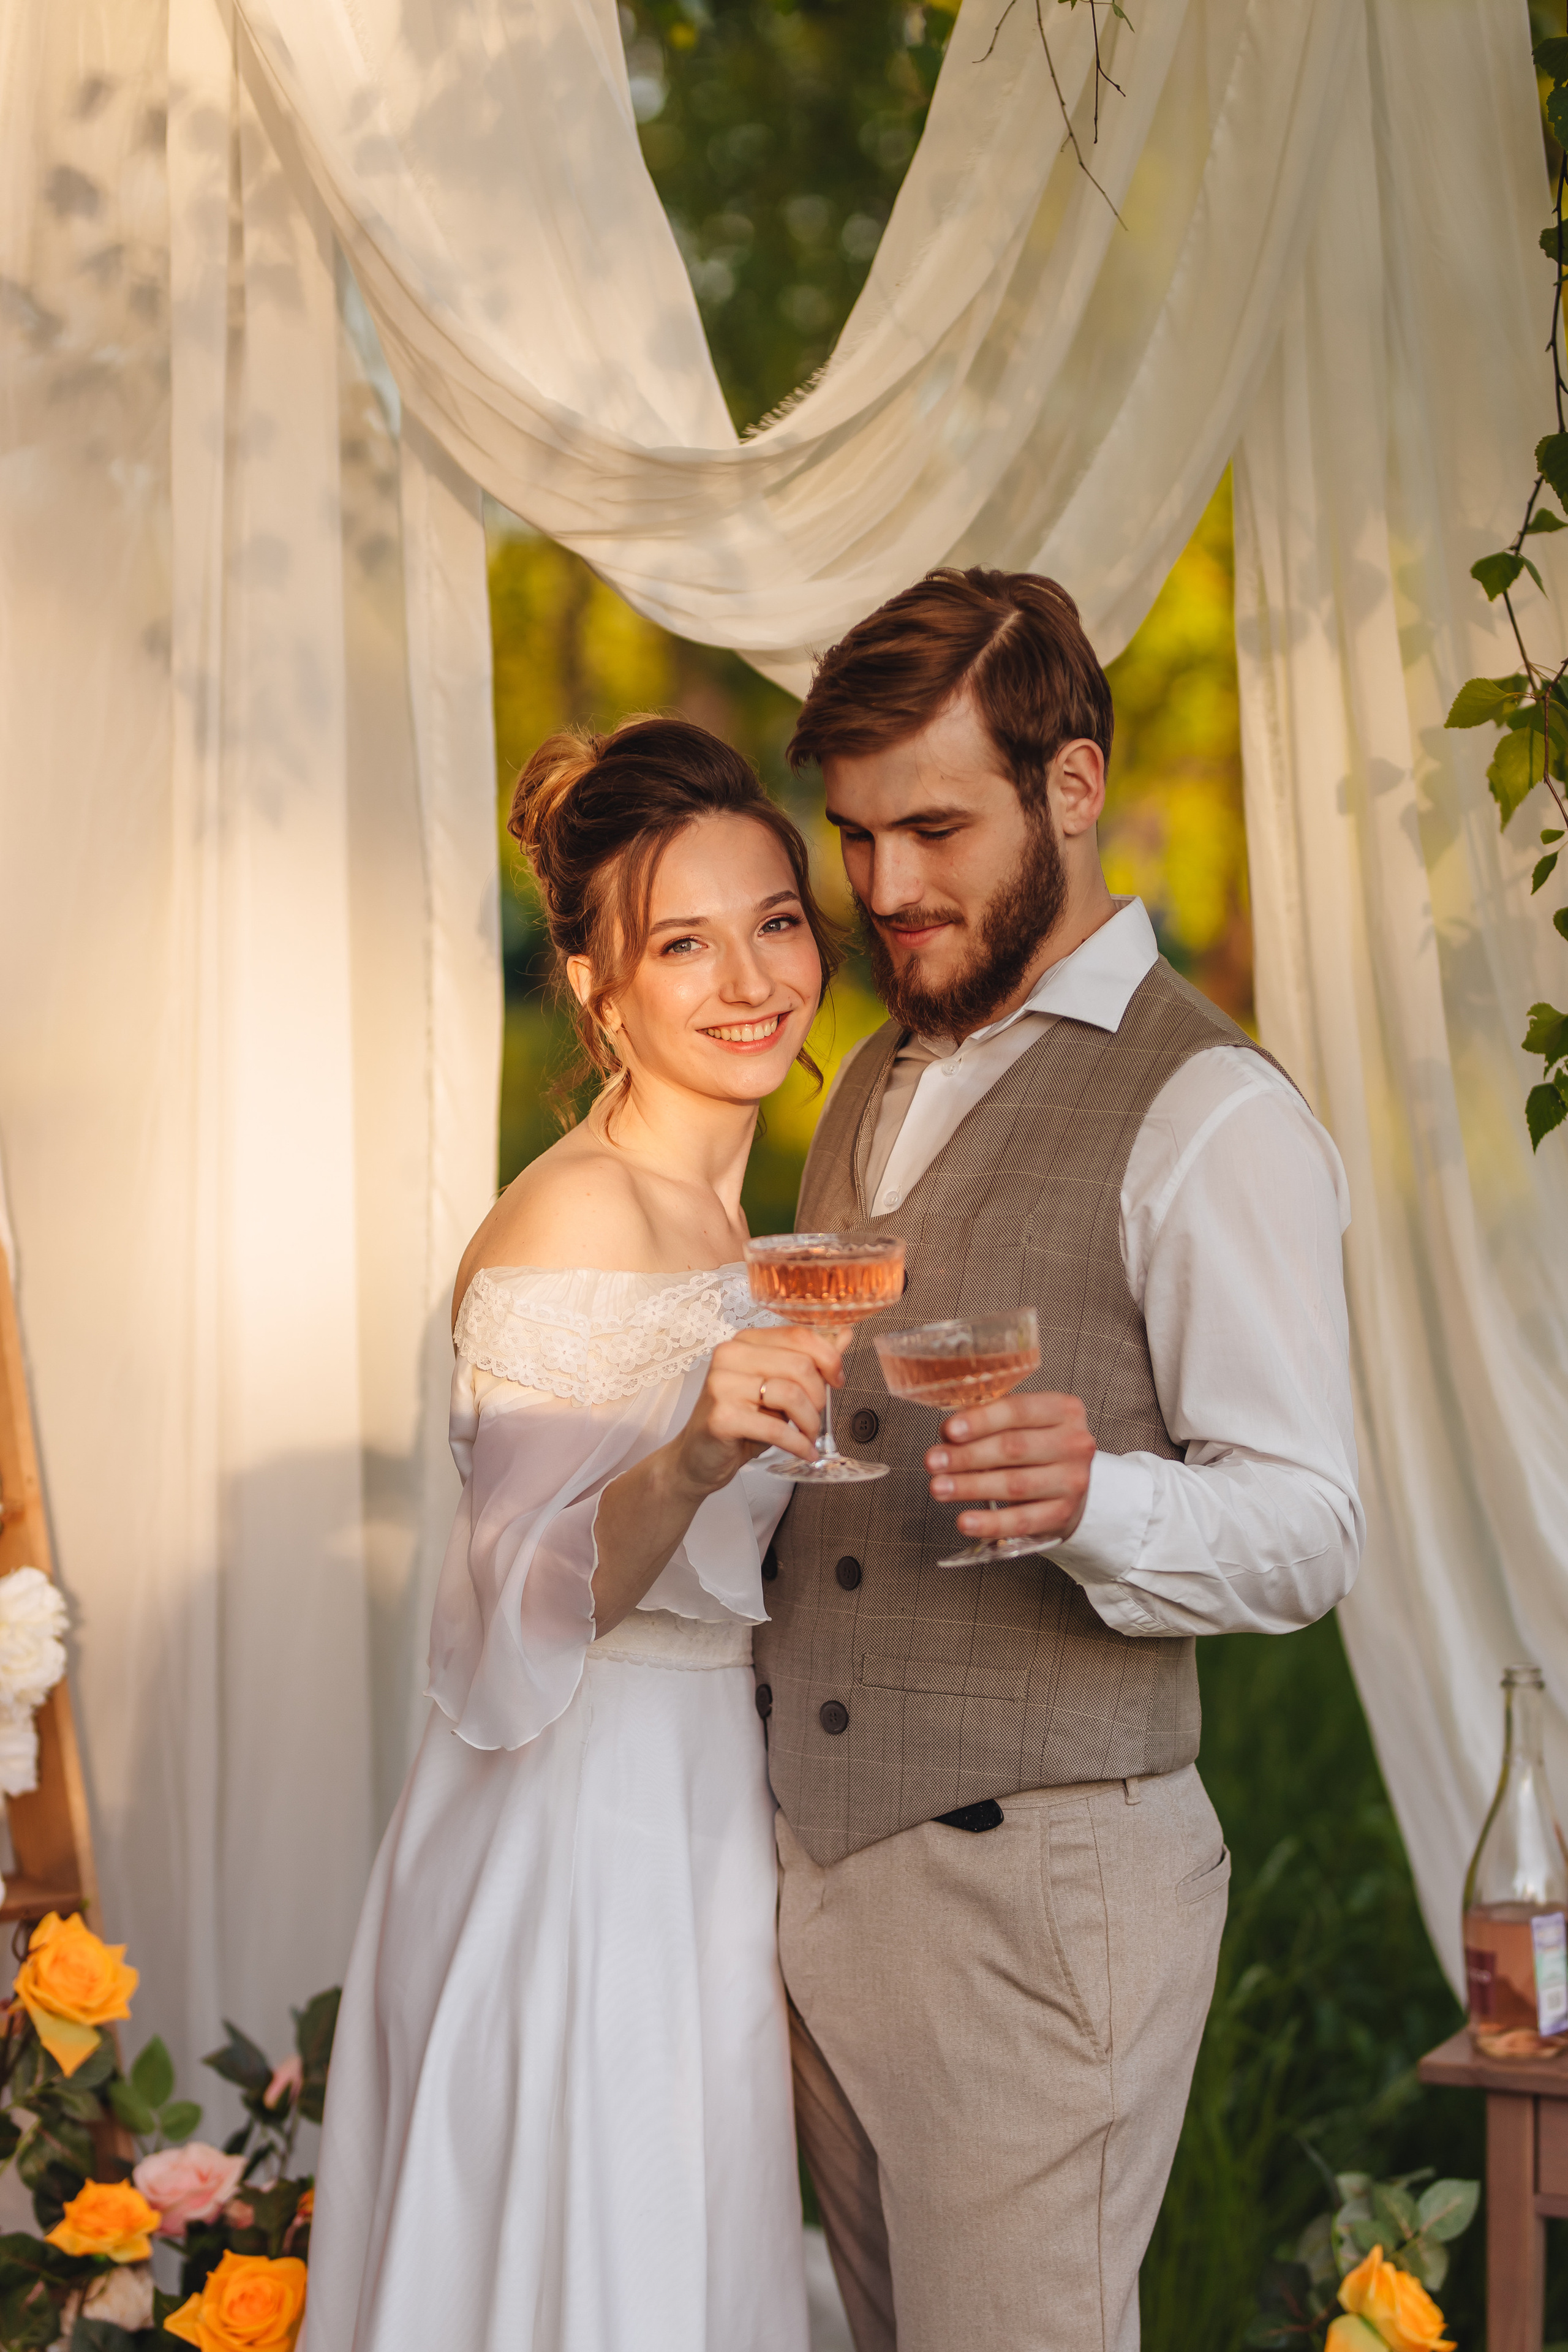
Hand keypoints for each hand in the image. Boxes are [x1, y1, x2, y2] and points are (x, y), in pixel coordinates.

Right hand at [671, 1325, 843, 1495]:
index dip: (828, 1357)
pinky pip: (775, 1427)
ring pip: (791, 1394)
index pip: (798, 1335)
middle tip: (816, 1416)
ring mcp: (722, 1384)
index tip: (837, 1379)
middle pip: (799, 1365)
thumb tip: (843, 1335)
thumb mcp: (778, 1387)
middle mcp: (730, 1355)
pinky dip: (798, 1443)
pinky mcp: (722, 1417)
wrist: (699, 1456)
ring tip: (809, 1435)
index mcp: (745, 1342)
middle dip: (819, 1396)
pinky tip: (805, 1451)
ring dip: (810, 1422)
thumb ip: (809, 1362)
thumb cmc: (741, 1420)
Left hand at [925, 1392, 1094, 1544]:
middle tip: (933, 1462)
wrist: (1069, 1483)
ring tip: (939, 1487)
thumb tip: (948, 1434)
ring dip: (971, 1486)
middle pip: (1014, 1448)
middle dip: (967, 1456)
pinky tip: (965, 1521)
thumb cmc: (1035, 1446)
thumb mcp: (1020, 1424)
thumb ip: (987, 1423)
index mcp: (1063, 1410)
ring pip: (1014, 1484)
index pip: (1018, 1410)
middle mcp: (1074, 1443)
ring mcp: (1072, 1481)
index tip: (949, 1431)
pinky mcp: (1063, 1514)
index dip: (981, 1421)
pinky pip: (1022, 1521)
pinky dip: (990, 1523)